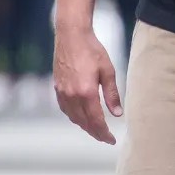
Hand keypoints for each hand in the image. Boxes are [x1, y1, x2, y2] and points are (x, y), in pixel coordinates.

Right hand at [53, 26, 122, 142]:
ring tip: (95, 129)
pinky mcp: (57, 87)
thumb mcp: (108, 71)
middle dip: (95, 133)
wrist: (71, 35)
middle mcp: (72, 95)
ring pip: (74, 117)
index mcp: (87, 92)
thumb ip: (112, 94)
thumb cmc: (92, 50)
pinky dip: (74, 116)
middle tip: (105, 138)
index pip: (96, 121)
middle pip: (84, 122)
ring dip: (85, 126)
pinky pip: (65, 109)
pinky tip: (80, 116)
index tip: (111, 140)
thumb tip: (117, 114)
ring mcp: (62, 92)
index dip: (104, 133)